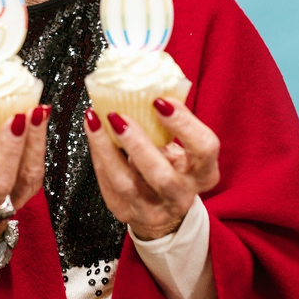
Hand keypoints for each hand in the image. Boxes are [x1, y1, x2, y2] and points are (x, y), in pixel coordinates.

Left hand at [84, 98, 219, 240]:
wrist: (162, 210)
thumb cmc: (172, 167)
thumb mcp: (181, 148)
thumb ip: (168, 125)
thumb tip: (143, 86)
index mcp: (203, 173)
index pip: (204, 148)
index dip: (184, 124)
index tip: (159, 101)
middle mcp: (181, 196)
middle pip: (162, 176)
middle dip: (138, 144)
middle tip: (118, 116)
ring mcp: (154, 210)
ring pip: (127, 183)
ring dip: (107, 149)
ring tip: (95, 121)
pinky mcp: (126, 212)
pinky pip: (109, 184)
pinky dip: (99, 156)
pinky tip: (93, 134)